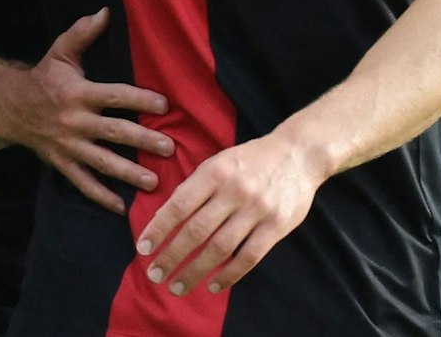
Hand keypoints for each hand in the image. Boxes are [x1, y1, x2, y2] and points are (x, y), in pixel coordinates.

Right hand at [4, 10, 174, 214]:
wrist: (7, 107)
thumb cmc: (43, 78)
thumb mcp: (60, 53)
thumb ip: (82, 34)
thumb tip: (105, 11)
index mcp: (78, 93)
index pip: (113, 96)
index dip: (138, 100)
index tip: (163, 105)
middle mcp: (74, 121)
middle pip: (113, 132)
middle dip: (141, 141)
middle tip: (168, 148)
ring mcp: (68, 146)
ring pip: (101, 162)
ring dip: (127, 173)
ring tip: (153, 182)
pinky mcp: (61, 163)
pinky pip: (82, 182)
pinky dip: (100, 196)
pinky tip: (121, 208)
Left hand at [136, 133, 326, 296]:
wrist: (297, 155)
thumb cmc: (249, 160)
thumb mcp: (218, 162)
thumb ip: (194, 188)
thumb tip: (163, 218)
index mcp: (214, 172)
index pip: (179, 206)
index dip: (159, 229)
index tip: (143, 249)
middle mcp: (233, 191)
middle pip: (197, 231)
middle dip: (172, 256)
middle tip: (155, 274)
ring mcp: (257, 210)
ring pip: (220, 248)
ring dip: (195, 271)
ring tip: (178, 286)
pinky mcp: (276, 227)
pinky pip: (248, 257)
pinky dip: (229, 274)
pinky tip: (212, 285)